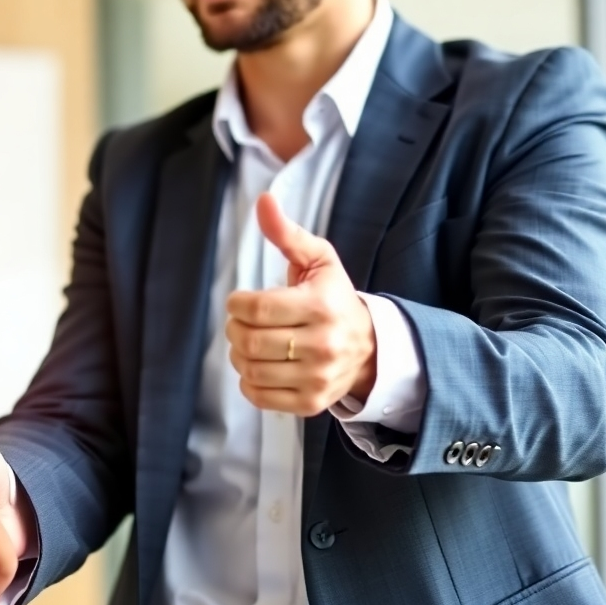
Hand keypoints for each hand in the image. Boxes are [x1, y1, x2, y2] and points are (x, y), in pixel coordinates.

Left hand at [226, 192, 376, 415]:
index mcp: (320, 306)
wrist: (370, 346)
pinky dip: (248, 381)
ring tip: (248, 342)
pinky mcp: (311, 403)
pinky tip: (259, 365)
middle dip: (234, 328)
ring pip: (251, 371)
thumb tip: (264, 201)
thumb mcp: (318, 260)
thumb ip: (287, 234)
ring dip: (238, 355)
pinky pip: (260, 397)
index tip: (240, 301)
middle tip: (240, 322)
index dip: (236, 304)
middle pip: (249, 341)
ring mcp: (317, 378)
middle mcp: (322, 345)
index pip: (256, 309)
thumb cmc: (335, 297)